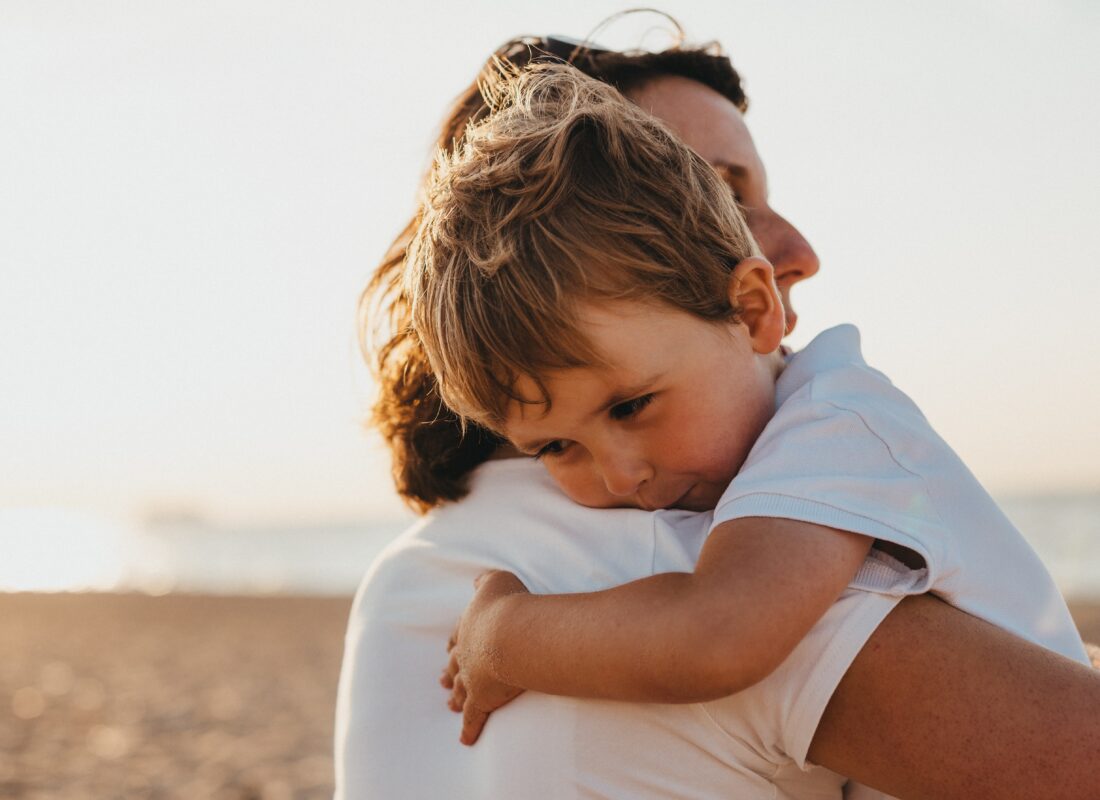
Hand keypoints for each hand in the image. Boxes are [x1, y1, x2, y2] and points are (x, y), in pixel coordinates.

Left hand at [441, 569, 529, 744]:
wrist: (512, 633)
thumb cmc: (508, 604)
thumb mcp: (496, 581)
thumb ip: (485, 580)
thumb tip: (477, 580)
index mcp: (469, 627)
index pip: (458, 636)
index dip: (455, 642)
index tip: (449, 649)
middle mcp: (466, 653)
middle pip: (454, 665)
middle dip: (448, 672)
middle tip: (441, 680)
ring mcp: (471, 678)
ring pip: (459, 691)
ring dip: (455, 697)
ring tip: (449, 704)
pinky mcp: (482, 700)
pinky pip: (473, 718)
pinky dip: (469, 729)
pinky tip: (465, 740)